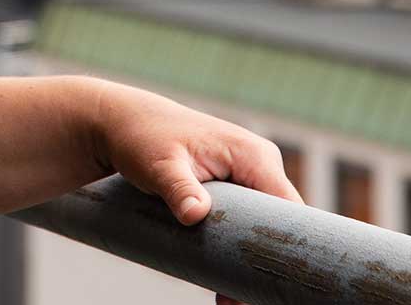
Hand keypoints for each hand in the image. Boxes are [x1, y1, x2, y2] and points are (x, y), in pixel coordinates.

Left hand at [86, 81, 303, 304]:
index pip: (289, 210)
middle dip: (263, 264)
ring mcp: (245, 179)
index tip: (272, 282)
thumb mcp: (159, 164)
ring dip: (247, 264)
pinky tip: (223, 288)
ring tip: (229, 300)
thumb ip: (179, 189)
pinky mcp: (230, 191)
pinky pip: (242, 226)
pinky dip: (234, 254)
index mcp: (253, 156)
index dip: (285, 248)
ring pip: (259, 230)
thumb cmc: (141, 137)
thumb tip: (196, 215)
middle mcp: (257, 167)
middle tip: (240, 299)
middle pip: (278, 226)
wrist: (121, 123)